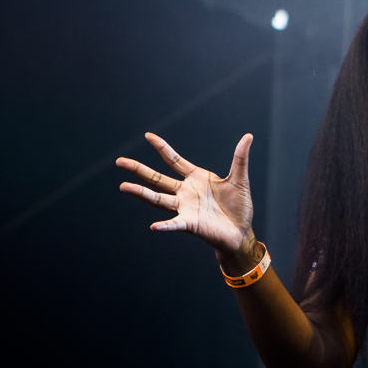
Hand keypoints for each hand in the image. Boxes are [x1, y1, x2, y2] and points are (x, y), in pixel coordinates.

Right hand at [118, 132, 256, 265]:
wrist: (241, 232)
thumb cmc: (239, 206)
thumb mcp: (240, 179)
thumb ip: (240, 158)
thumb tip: (248, 136)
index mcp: (195, 178)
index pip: (174, 160)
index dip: (162, 148)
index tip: (148, 135)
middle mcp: (185, 192)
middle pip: (157, 178)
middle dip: (139, 170)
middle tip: (119, 161)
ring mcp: (185, 208)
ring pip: (158, 199)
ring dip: (141, 193)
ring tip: (123, 187)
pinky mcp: (190, 224)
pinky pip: (175, 224)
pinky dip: (165, 226)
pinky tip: (155, 226)